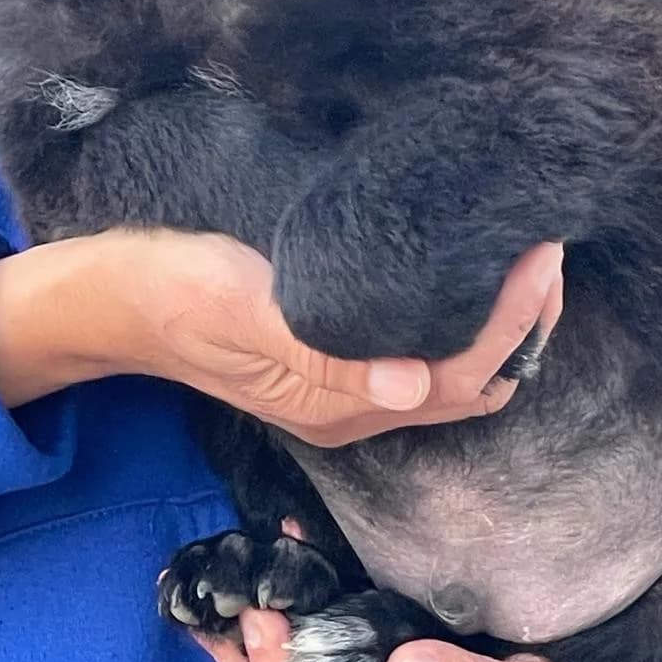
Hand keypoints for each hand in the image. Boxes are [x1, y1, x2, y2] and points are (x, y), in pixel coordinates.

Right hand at [0, 229, 562, 442]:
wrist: (113, 299)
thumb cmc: (171, 290)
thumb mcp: (240, 309)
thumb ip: (319, 350)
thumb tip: (409, 389)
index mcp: (332, 404)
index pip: (454, 376)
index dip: (510, 323)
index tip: (541, 255)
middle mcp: (350, 410)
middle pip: (468, 386)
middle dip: (523, 327)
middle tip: (549, 251)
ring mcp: (342, 392)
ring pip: (452, 376)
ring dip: (501, 328)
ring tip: (526, 260)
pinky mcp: (332, 365)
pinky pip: (423, 357)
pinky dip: (464, 325)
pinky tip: (471, 277)